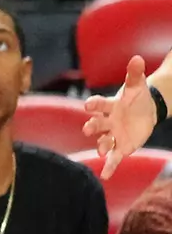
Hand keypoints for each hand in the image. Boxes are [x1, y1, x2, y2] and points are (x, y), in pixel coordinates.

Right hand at [86, 55, 160, 178]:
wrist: (144, 112)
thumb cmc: (137, 98)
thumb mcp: (137, 86)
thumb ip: (135, 73)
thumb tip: (138, 58)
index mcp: (109, 106)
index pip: (99, 104)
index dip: (93, 105)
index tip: (88, 106)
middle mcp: (107, 121)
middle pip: (97, 124)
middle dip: (92, 126)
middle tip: (88, 129)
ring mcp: (113, 135)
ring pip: (104, 141)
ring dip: (101, 145)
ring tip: (101, 151)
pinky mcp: (121, 146)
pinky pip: (114, 158)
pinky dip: (109, 166)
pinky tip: (105, 175)